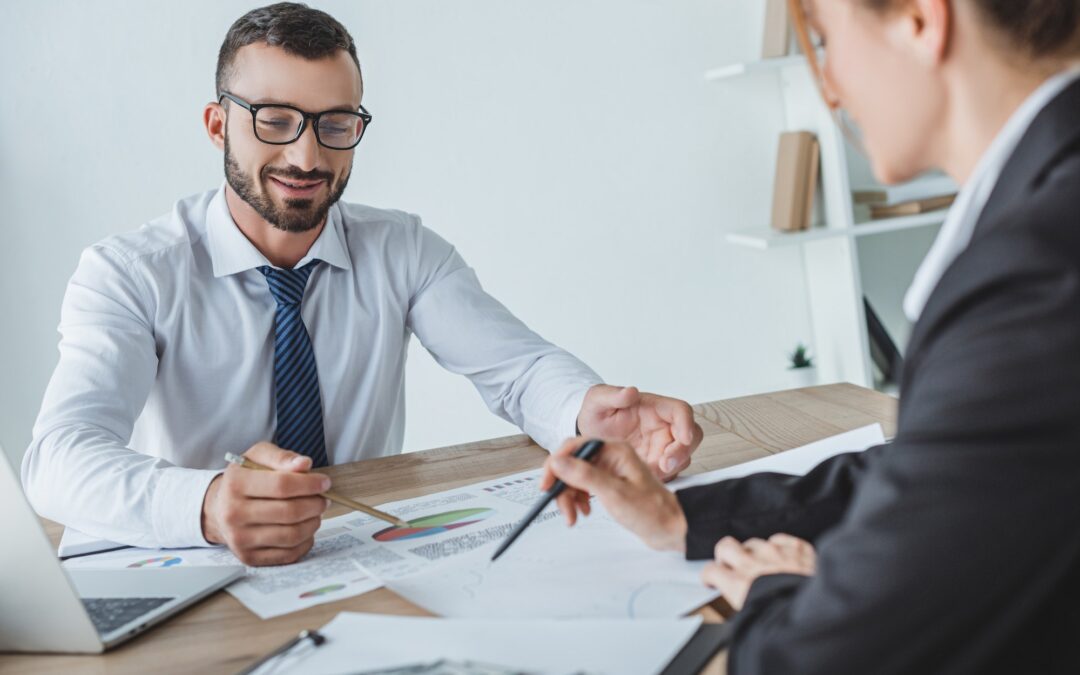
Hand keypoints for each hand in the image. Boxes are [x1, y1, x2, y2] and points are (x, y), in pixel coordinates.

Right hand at [201, 442, 330, 565]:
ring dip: (312, 523)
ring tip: (315, 513)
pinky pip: (288, 554)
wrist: (219, 508)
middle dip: (315, 504)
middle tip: (323, 499)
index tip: (324, 482)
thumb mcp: (258, 457)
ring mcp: (240, 539)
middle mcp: (233, 514)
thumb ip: (282, 457)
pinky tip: (305, 528)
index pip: (282, 485)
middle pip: (289, 512)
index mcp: (236, 484)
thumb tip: (304, 464)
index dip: (310, 484)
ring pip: (291, 535)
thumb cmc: (244, 479)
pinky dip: (305, 542)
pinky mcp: (249, 557)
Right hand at [541, 438, 687, 551]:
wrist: (671, 529)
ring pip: (575, 477)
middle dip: (561, 485)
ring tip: (573, 516)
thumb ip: (585, 476)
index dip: (556, 463)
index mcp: (614, 451)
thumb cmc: (652, 511)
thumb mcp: (615, 493)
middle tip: (561, 507)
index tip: (546, 483)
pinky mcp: (609, 484)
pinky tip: (582, 512)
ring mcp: (609, 471)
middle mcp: (611, 457)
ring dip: (568, 496)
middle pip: (571, 463)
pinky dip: (577, 499)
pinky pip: (583, 487)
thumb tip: (558, 461)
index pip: (574, 447)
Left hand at [576, 385, 702, 480]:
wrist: (588, 436)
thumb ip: (612, 395)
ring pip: (683, 457)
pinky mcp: (656, 463)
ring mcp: (662, 446)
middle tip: (665, 464)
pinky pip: (669, 472)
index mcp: (654, 407)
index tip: (684, 438)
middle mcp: (663, 426)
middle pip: (691, 436)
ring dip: (672, 467)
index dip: (687, 423)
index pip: (681, 410)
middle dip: (683, 451)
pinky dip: (662, 477)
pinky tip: (645, 478)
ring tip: (650, 472)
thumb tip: (630, 391)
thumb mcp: (596, 401)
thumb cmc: (595, 414)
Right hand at [701, 534, 816, 609]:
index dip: (710, 575)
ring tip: (764, 565)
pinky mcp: (797, 548)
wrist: (822, 615)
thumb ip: (741, 601)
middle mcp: (754, 563)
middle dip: (725, 554)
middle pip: (726, 546)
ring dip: (755, 552)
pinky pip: (780, 539)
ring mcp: (776, 552)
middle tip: (732, 564)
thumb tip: (739, 600)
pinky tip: (783, 556)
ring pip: (754, 542)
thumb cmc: (788, 621)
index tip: (713, 579)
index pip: (711, 570)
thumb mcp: (754, 616)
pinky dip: (780, 546)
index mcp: (739, 583)